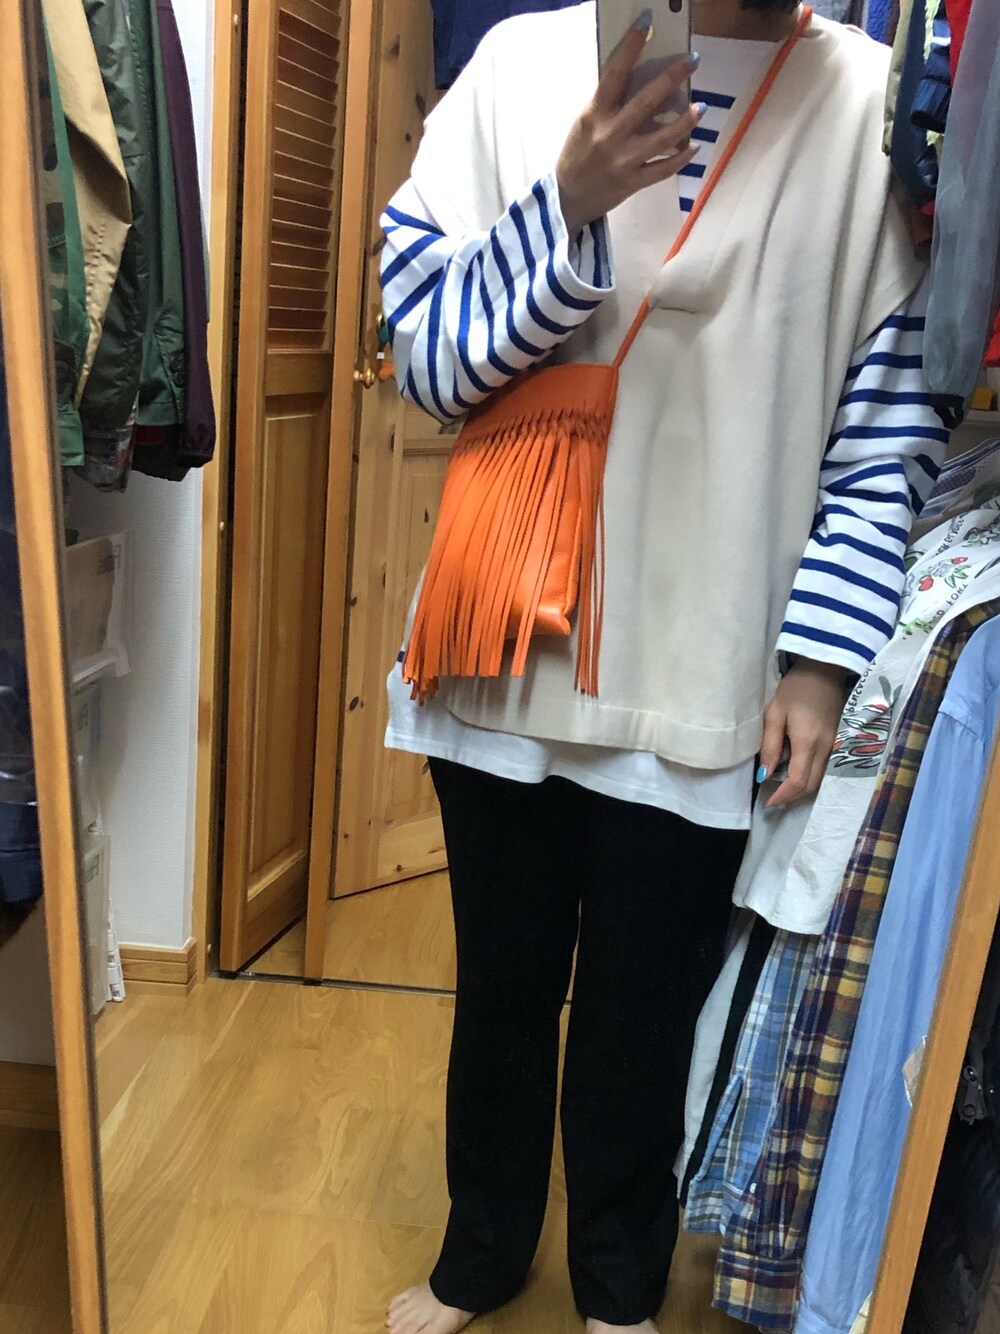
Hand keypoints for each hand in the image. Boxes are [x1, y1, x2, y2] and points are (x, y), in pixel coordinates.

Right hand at [557, 24, 703, 234]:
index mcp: (595, 115)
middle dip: (673, 77)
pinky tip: (693, 146)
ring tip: (700, 107)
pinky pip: (664, 169)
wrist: (568, 199)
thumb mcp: (585, 123)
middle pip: (647, 101)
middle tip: (693, 59)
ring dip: (686, 121)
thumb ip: (609, 104)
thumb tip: (641, 78)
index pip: (615, 73)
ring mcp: (624, 161)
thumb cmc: (577, 154)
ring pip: (663, 138)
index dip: (631, 46)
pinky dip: (681, 157)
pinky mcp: (634, 182)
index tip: (646, 22)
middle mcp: (610, 135)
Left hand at [759, 660, 850, 808]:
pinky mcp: (839, 742)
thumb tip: (765, 775)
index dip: (783, 796)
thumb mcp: (775, 713)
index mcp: (808, 742)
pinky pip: (827, 769)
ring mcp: (836, 746)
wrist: (825, 670)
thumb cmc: (796, 689)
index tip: (768, 802)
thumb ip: (770, 745)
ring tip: (783, 788)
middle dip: (792, 796)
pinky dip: (812, 777)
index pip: (798, 781)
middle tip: (773, 798)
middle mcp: (826, 748)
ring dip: (802, 788)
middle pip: (811, 785)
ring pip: (821, 780)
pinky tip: (798, 773)